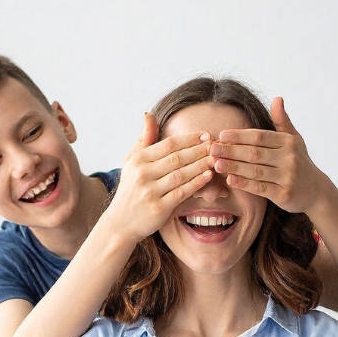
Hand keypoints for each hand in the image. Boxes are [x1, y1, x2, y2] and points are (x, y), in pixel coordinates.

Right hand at [104, 114, 215, 244]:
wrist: (121, 222)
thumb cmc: (130, 188)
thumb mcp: (131, 161)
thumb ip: (144, 139)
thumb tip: (149, 114)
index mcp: (138, 160)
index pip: (168, 144)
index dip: (189, 138)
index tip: (206, 134)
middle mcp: (143, 174)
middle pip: (177, 158)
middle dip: (199, 150)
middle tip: (216, 145)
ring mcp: (151, 191)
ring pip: (181, 174)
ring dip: (201, 165)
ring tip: (216, 159)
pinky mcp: (159, 208)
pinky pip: (182, 192)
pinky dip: (196, 183)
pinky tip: (208, 176)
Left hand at [210, 97, 327, 213]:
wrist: (317, 191)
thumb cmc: (300, 162)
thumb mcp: (294, 140)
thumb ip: (282, 121)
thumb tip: (277, 98)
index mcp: (288, 142)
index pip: (259, 137)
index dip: (239, 136)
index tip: (221, 135)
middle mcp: (289, 159)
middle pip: (254, 153)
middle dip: (231, 150)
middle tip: (212, 149)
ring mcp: (287, 177)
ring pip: (255, 171)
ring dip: (233, 167)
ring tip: (215, 163)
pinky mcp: (284, 195)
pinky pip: (260, 188)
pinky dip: (244, 184)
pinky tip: (230, 180)